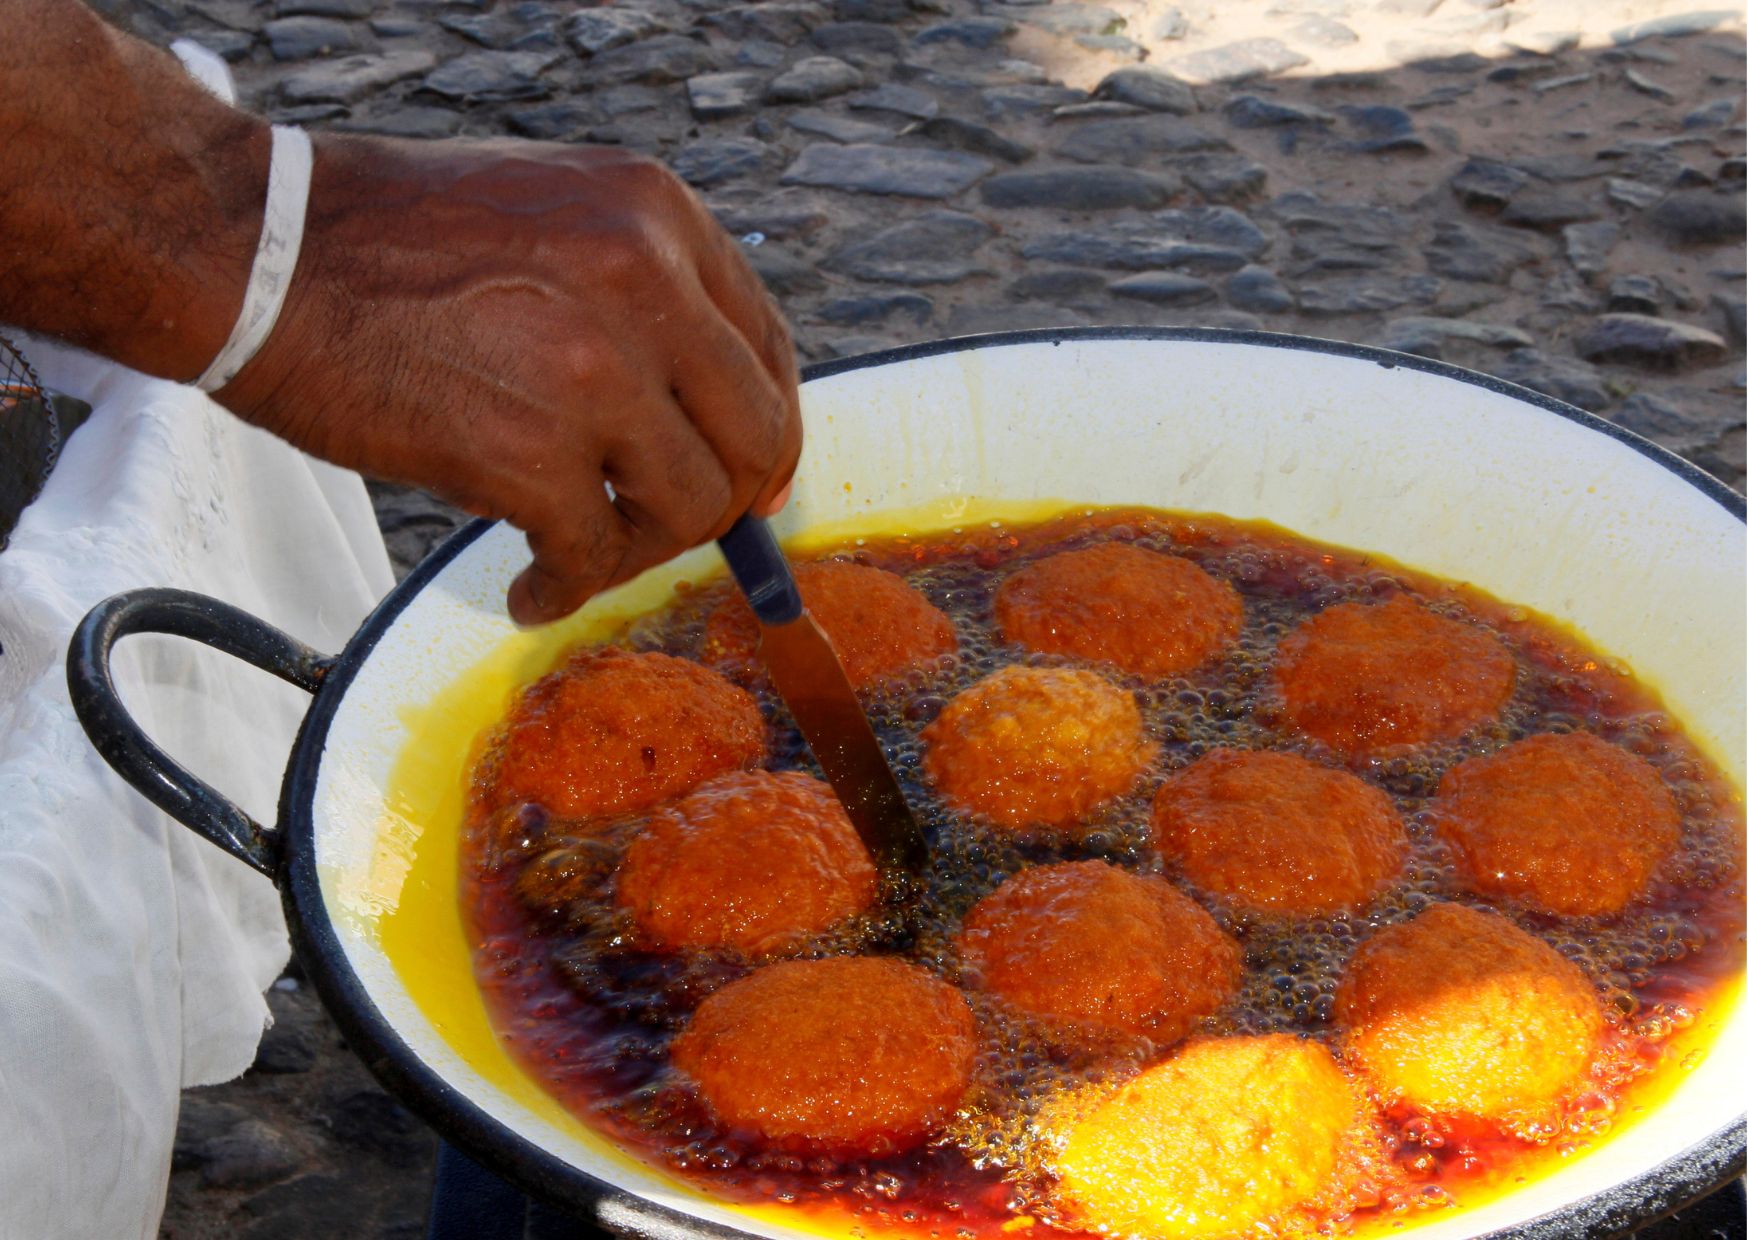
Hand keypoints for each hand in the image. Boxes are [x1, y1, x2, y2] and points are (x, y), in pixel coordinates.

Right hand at [217, 136, 800, 624]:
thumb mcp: (552, 215)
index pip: (767, 347)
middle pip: (754, 437)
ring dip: (640, 551)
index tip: (753, 480)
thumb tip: (700, 407)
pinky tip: (531, 587)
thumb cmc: (387, 239)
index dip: (767, 430)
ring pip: (690, 507)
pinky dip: (566, 587)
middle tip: (672, 532)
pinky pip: (593, 555)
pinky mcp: (530, 453)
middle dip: (726, 504)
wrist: (258, 249)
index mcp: (658, 217)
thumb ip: (637, 292)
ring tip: (580, 555)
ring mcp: (595, 370)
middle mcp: (647, 284)